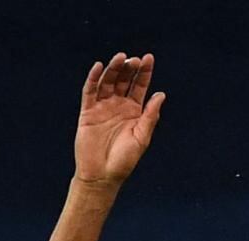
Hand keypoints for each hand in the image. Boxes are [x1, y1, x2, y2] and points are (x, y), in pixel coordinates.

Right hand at [73, 54, 164, 186]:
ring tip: (120, 58)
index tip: (149, 58)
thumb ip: (150, 116)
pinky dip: (94, 78)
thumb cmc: (124, 160)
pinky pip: (90, 91)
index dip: (144, 72)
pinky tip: (99, 67)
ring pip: (107, 82)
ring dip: (113, 69)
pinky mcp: (88, 111)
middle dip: (129, 69)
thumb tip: (161, 94)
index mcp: (134, 111)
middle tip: (134, 60)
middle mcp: (118, 106)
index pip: (140, 86)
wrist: (102, 175)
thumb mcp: (142, 137)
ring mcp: (103, 107)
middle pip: (123, 80)